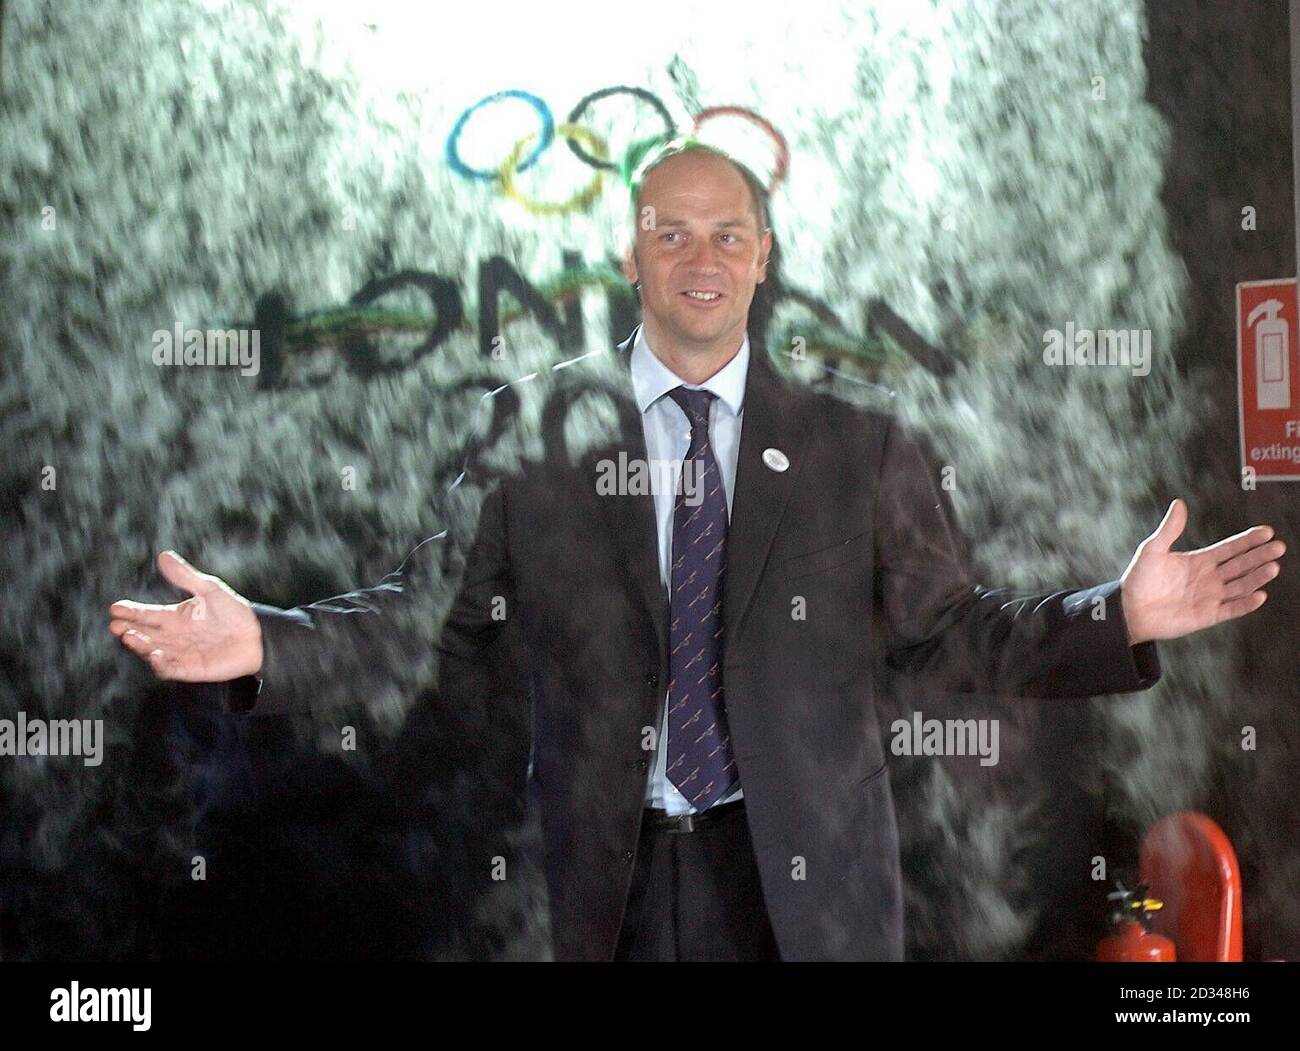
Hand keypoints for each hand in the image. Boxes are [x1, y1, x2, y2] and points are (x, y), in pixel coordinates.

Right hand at [109, 551, 262, 681]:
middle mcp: (173, 636)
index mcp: (175, 617)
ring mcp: (180, 654)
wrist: (258, 636)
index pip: (147, 615)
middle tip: (116, 626)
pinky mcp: (190, 669)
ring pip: (152, 651)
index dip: (130, 612)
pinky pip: (170, 669)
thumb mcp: (210, 590)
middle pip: (144, 634)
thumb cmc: (234, 612)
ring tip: (129, 637)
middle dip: (128, 630)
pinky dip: (161, 665)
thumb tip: (163, 555)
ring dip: (140, 646)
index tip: (115, 608)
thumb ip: (186, 577)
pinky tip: (156, 656)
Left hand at [1120, 499, 1284, 644]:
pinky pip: (1232, 609)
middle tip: (1278, 547)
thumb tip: (1179, 504)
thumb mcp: (1153, 549)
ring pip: (1241, 586)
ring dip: (1257, 577)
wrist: (1129, 609)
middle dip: (1259, 556)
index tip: (1266, 532)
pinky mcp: (1207, 615)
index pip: (1230, 548)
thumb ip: (1169, 529)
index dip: (1248, 540)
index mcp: (1199, 561)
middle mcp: (1209, 578)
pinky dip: (1245, 603)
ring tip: (1273, 567)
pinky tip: (1259, 595)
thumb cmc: (1139, 579)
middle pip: (1241, 565)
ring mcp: (1210, 597)